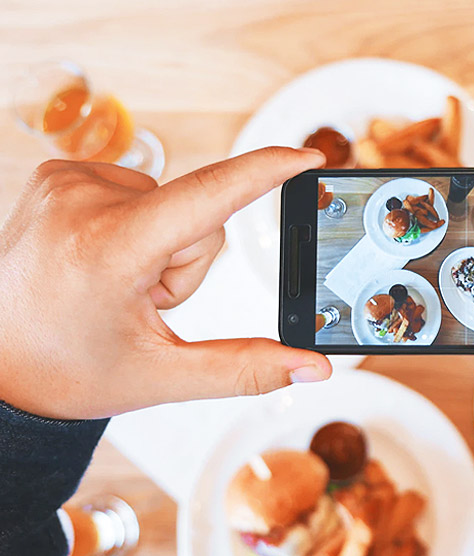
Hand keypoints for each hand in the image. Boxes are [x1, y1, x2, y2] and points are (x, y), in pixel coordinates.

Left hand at [0, 147, 331, 419]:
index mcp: (109, 249)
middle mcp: (82, 200)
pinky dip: (136, 226)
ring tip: (116, 283)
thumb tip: (312, 368)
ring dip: (162, 245)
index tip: (308, 157)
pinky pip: (138, 190)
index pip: (210, 195)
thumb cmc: (65, 371)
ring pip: (171, 202)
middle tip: (142, 301)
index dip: (267, 172)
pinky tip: (102, 260)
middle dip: (188, 261)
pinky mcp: (58, 174)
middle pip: (198, 215)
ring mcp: (65, 182)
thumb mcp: (161, 376)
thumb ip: (246, 369)